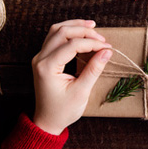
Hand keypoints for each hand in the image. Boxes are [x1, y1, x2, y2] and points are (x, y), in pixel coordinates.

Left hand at [32, 19, 112, 134]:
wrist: (47, 121)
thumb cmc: (63, 110)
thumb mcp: (81, 92)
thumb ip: (94, 69)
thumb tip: (107, 52)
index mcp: (47, 67)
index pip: (72, 45)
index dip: (92, 43)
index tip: (107, 47)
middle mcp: (40, 59)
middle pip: (62, 32)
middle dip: (84, 31)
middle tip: (102, 38)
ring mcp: (40, 57)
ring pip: (56, 30)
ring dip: (75, 27)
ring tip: (92, 26)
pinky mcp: (44, 59)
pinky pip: (54, 38)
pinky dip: (69, 32)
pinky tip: (81, 33)